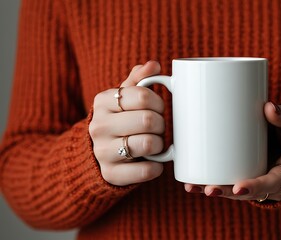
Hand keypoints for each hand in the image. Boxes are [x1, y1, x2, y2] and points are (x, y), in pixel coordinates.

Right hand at [89, 61, 165, 185]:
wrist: (97, 153)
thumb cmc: (120, 119)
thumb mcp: (124, 96)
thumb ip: (138, 79)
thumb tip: (153, 65)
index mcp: (103, 102)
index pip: (144, 96)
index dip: (159, 102)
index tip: (159, 108)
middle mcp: (99, 126)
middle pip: (148, 120)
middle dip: (161, 124)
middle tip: (158, 127)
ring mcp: (103, 152)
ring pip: (149, 144)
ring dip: (160, 144)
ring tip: (155, 143)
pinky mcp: (111, 174)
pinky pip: (147, 170)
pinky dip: (157, 167)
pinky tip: (154, 161)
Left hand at [184, 103, 280, 200]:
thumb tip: (269, 107)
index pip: (273, 182)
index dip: (255, 186)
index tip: (238, 187)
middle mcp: (275, 184)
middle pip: (250, 193)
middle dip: (228, 192)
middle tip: (209, 189)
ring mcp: (262, 183)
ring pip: (238, 192)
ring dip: (216, 191)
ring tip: (192, 187)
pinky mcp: (251, 177)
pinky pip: (233, 186)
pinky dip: (216, 185)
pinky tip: (193, 184)